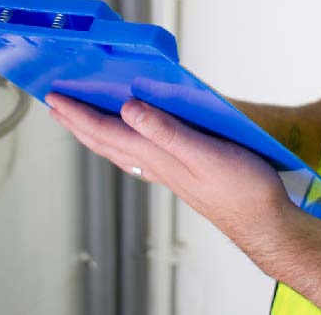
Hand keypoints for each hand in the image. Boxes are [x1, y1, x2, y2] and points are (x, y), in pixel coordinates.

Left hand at [46, 93, 298, 257]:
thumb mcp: (206, 152)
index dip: (78, 114)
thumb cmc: (242, 189)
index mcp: (156, 156)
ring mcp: (167, 173)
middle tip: (55, 105)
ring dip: (96, 133)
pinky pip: (139, 155)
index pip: (105, 131)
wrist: (266, 223)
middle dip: (78, 123)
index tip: (54, 97)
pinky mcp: (182, 175)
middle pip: (105, 141)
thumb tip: (128, 107)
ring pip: (119, 150)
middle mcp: (156, 166)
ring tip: (81, 120)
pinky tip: (128, 140)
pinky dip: (123, 142)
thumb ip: (166, 130)